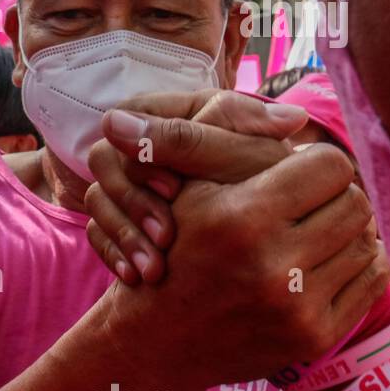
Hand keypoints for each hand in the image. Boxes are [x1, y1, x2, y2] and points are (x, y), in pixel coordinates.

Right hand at [85, 90, 308, 284]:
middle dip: (132, 202)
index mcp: (178, 113)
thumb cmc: (275, 185)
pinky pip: (99, 231)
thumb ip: (185, 137)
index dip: (143, 157)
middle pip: (105, 161)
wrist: (289, 231)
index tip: (175, 192)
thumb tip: (112, 120)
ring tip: (153, 269)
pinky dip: (116, 253)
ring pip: (100, 199)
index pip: (127, 121)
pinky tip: (136, 277)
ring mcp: (133, 181)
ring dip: (123, 234)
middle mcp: (149, 143)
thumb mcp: (238, 158)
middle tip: (166, 238)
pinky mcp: (125, 216)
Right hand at [86, 92, 389, 387]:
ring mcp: (297, 309)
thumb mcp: (182, 187)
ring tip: (310, 232)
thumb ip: (227, 139)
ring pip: (366, 242)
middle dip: (331, 197)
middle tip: (303, 204)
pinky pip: (371, 282)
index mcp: (241, 219)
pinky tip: (321, 263)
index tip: (292, 174)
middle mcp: (273, 267)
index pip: (331, 166)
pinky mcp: (314, 339)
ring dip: (343, 231)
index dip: (313, 164)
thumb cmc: (169, 249)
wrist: (154, 339)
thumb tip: (292, 114)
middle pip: (355, 203)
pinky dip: (354, 266)